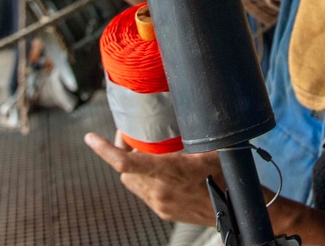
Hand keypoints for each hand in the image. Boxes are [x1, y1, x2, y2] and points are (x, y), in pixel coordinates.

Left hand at [84, 132, 223, 224]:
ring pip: (131, 181)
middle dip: (123, 151)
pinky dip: (144, 178)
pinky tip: (158, 170)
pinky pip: (143, 192)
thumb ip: (197, 133)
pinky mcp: (163, 211)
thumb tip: (192, 111)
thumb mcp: (213, 150)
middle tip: (133, 135)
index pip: (126, 162)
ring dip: (133, 166)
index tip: (91, 138)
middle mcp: (159, 190)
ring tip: (146, 151)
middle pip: (125, 169)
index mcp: (169, 172)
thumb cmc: (227, 180)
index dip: (105, 150)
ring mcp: (159, 203)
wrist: (233, 213)